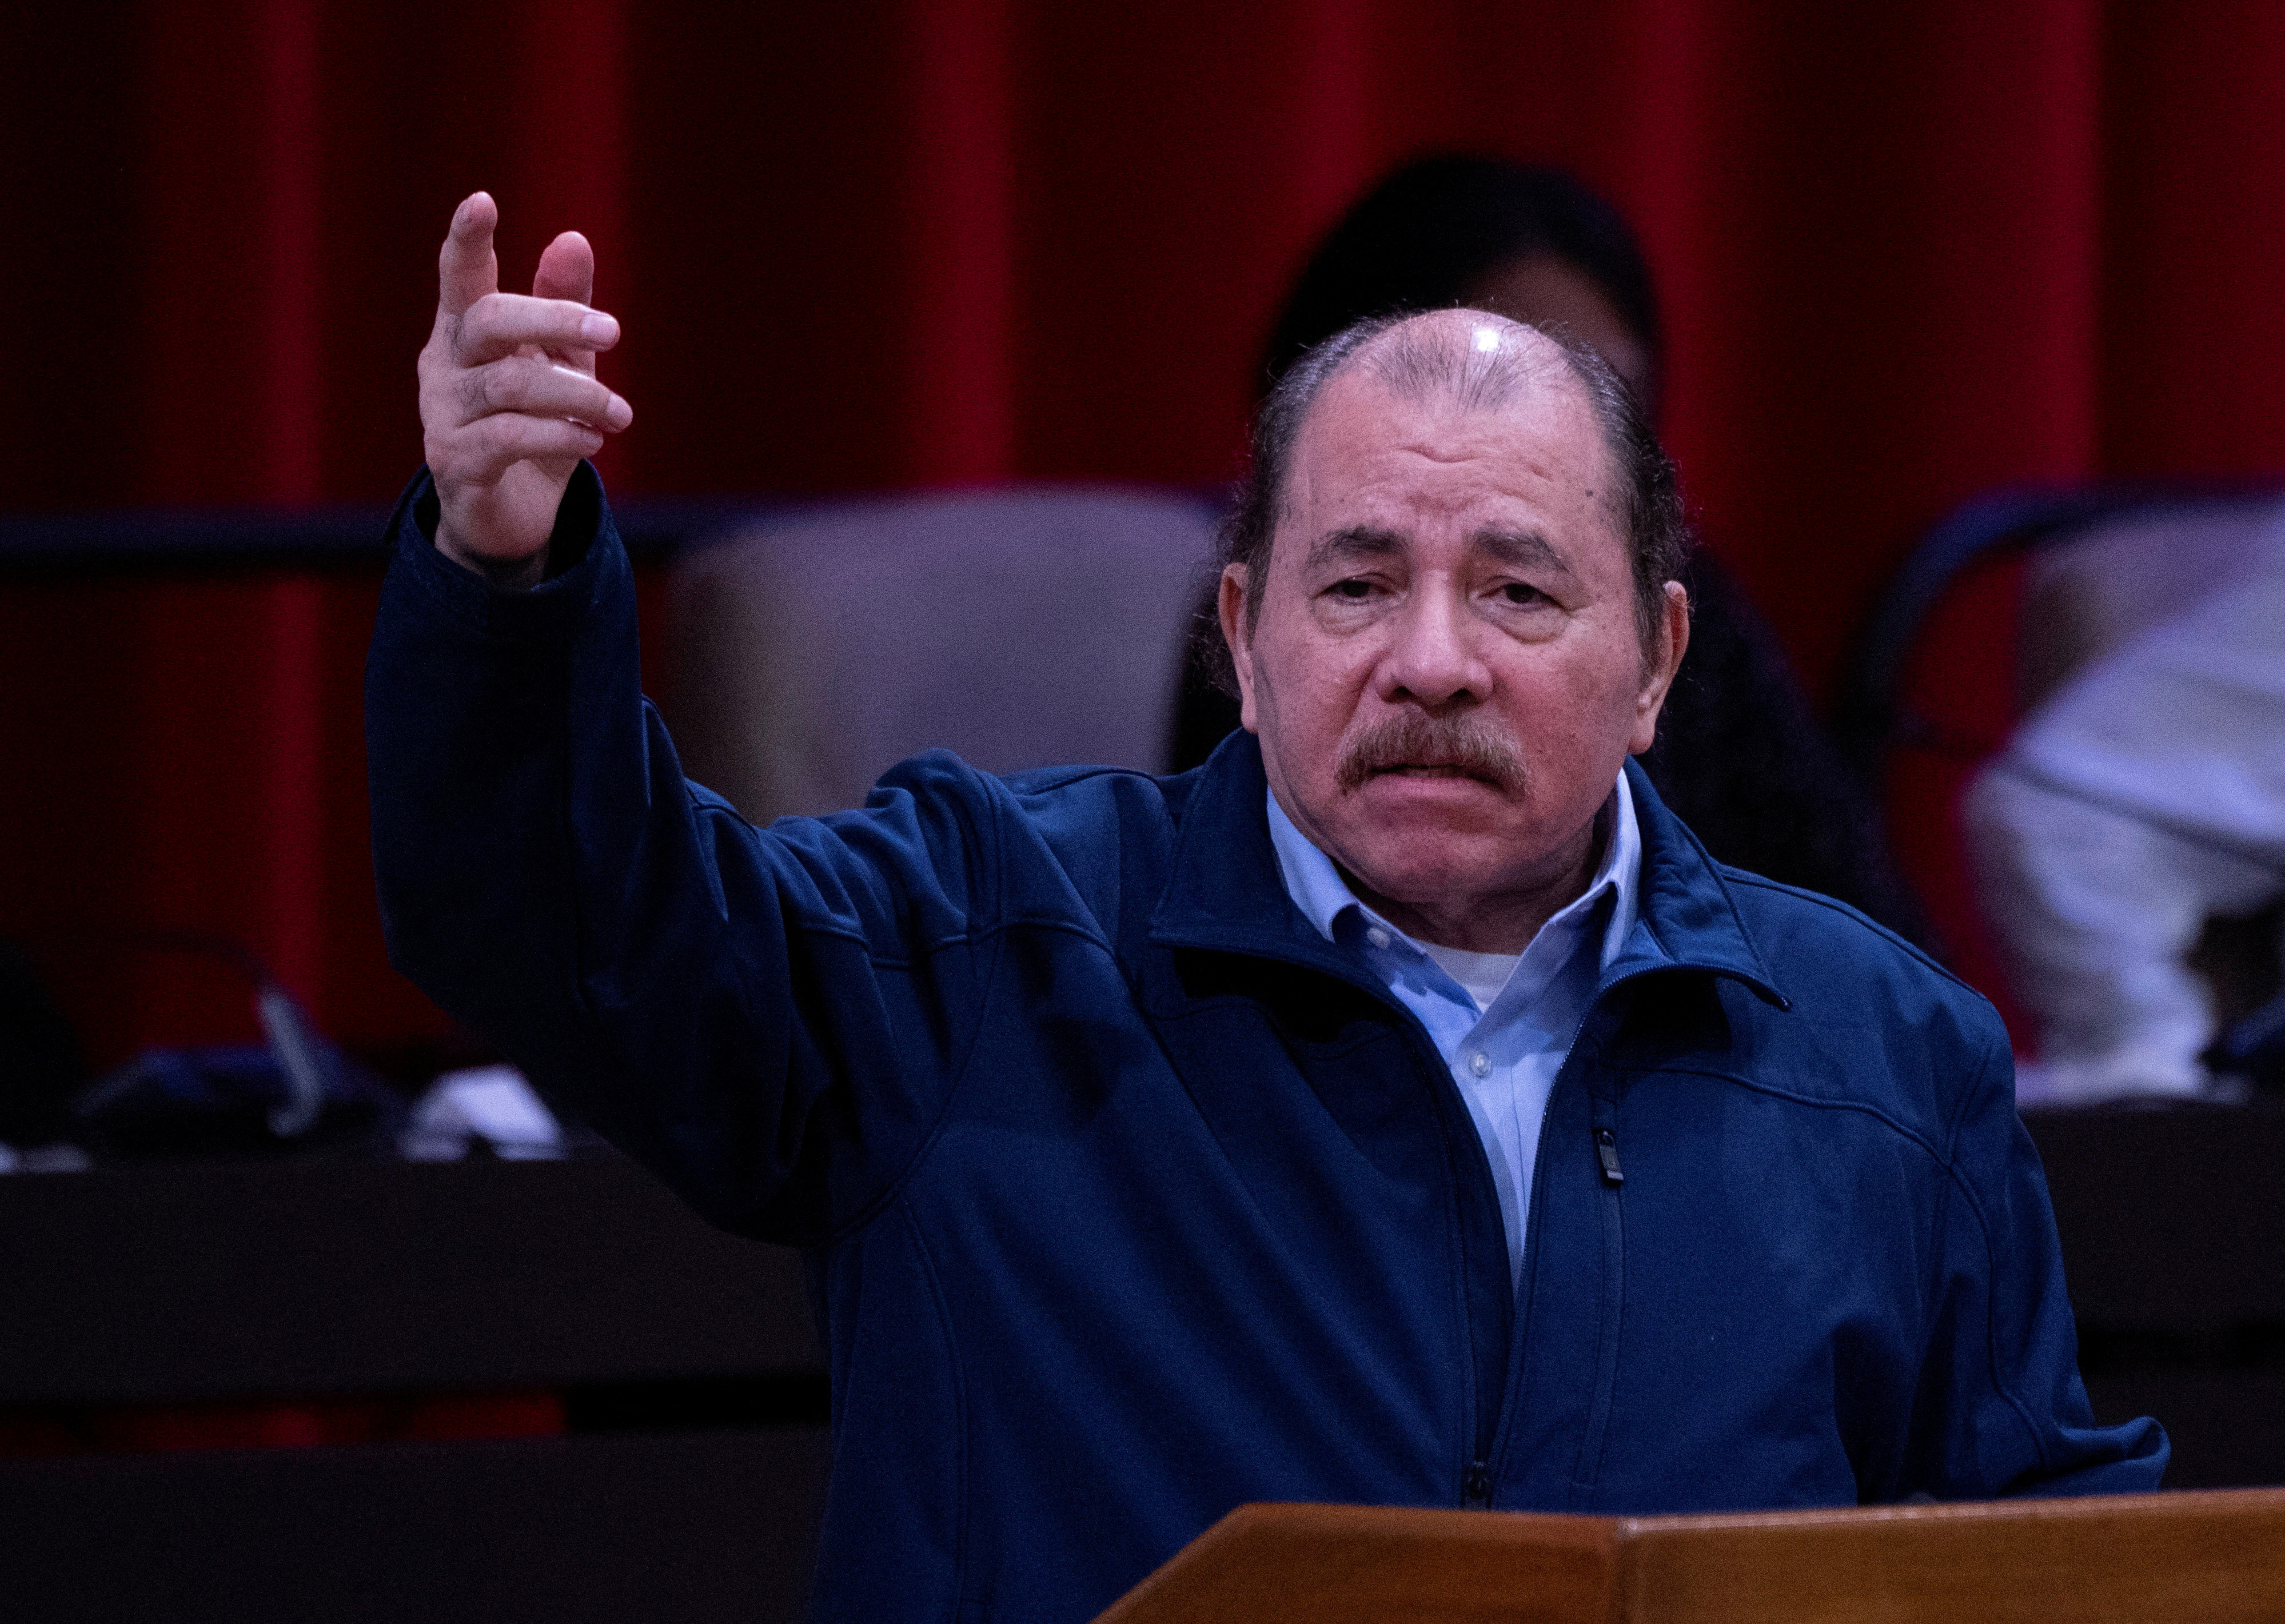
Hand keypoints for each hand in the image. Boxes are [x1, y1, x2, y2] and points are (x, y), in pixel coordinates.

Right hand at [417, 191, 632, 584]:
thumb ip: (563, 305)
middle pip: (488, 319)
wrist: (511, 514)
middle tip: (613, 332)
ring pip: (509, 385)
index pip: (458, 276)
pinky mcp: (455, 462)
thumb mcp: (559, 361)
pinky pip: (508, 438)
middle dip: (554, 319)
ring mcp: (442, 414)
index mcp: (463, 330)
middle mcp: (444, 364)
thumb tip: (573, 238)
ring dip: (576, 394)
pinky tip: (594, 442)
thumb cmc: (534, 422)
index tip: (482, 200)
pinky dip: (559, 436)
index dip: (465, 239)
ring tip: (620, 414)